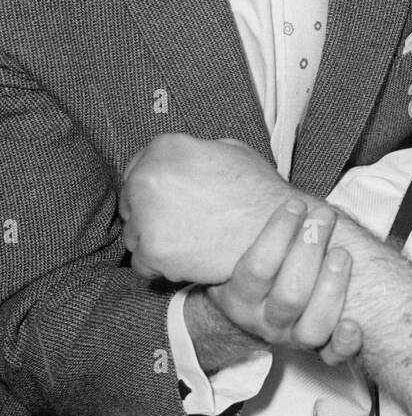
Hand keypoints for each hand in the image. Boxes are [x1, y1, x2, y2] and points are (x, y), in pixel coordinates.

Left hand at [121, 134, 313, 283]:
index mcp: (165, 148)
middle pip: (130, 203)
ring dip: (154, 241)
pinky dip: (161, 267)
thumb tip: (182, 160)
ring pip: (133, 234)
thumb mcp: (231, 152)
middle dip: (149, 215)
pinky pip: (141, 264)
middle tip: (178, 225)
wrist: (277, 231)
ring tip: (188, 243)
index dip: (151, 189)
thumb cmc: (259, 193)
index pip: (137, 169)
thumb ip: (196, 152)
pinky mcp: (153, 251)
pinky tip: (186, 260)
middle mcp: (148, 178)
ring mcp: (147, 216)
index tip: (163, 201)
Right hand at [204, 197, 360, 357]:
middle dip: (310, 251)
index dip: (278, 233)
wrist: (255, 311)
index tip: (295, 204)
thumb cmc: (256, 264)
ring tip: (342, 254)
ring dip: (332, 288)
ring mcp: (291, 337)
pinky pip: (331, 357)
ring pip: (313, 325)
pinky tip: (355, 323)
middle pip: (290, 295)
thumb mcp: (233, 248)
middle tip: (323, 217)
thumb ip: (236, 220)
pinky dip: (345, 343)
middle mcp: (263, 320)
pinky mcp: (317, 350)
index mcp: (237, 297)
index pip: (256, 268)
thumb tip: (218, 160)